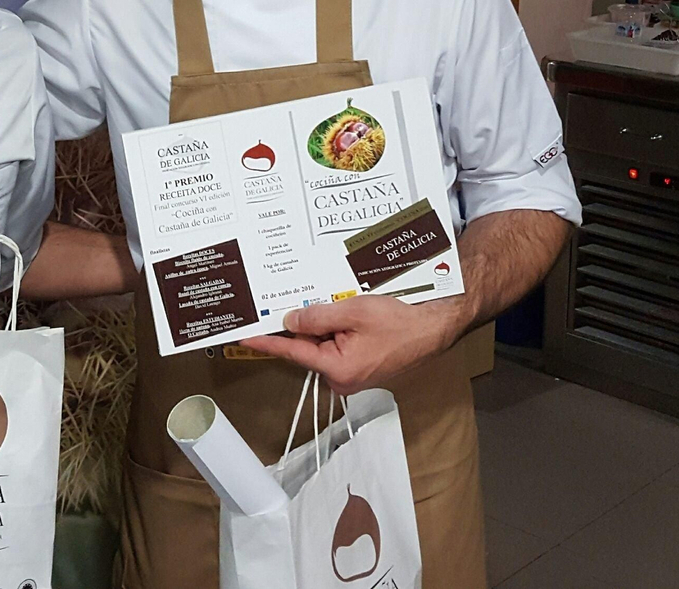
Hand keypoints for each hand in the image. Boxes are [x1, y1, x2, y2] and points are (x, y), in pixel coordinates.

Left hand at [240, 295, 468, 395]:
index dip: (267, 341)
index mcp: (338, 369)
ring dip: (321, 325)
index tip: (244, 336)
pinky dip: (334, 330)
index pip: (292, 352)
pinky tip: (338, 311)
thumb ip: (318, 318)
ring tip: (326, 303)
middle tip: (286, 301)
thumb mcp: (354, 312)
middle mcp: (342, 378)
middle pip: (308, 348)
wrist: (434, 327)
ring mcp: (351, 374)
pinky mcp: (360, 366)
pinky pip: (337, 346)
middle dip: (300, 326)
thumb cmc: (401, 321)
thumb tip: (289, 321)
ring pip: (323, 345)